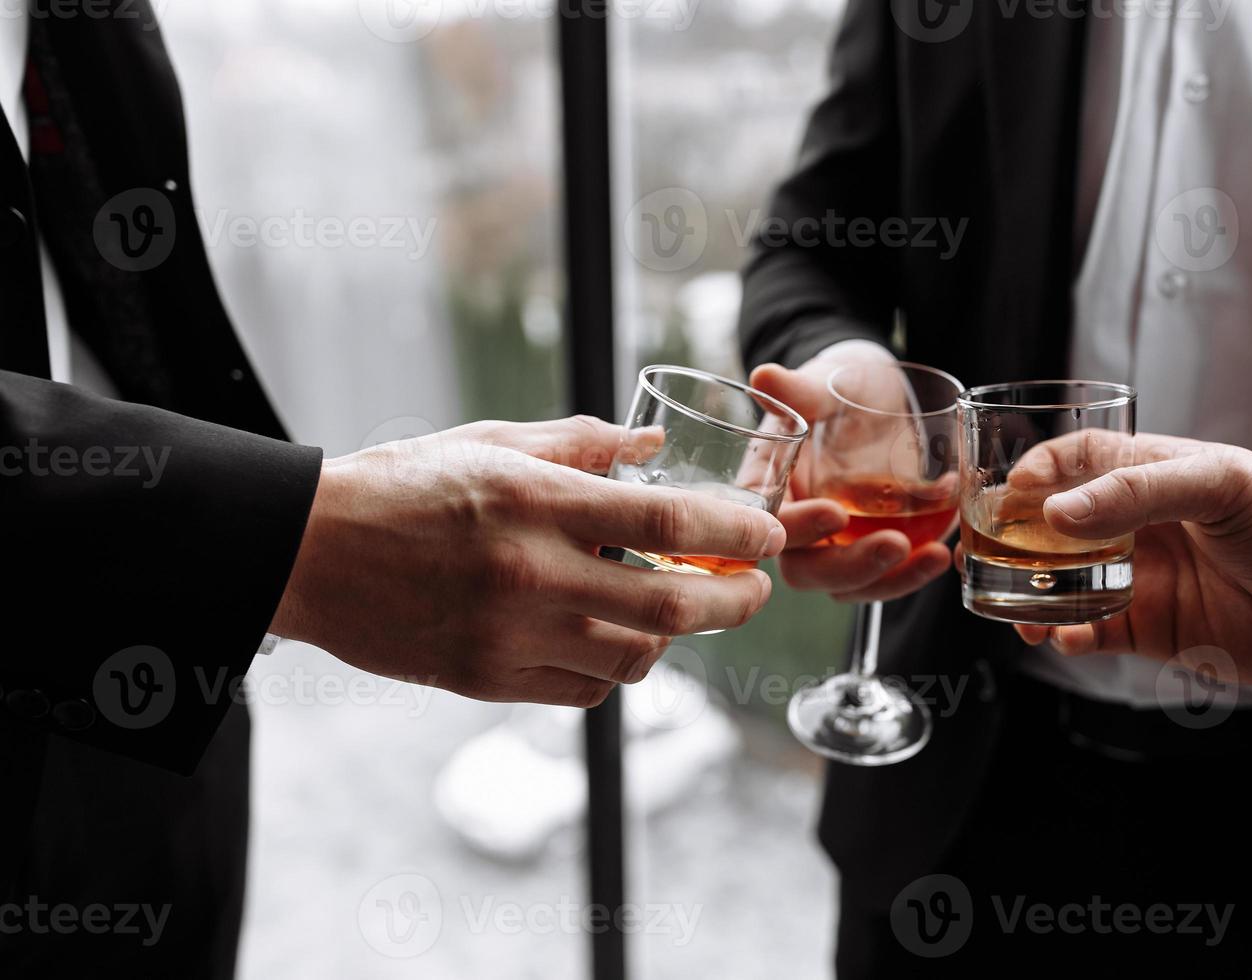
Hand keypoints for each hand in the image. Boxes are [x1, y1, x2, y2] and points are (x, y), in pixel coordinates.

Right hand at [269, 416, 783, 706]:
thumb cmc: (403, 484)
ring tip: (678, 609)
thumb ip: (579, 443)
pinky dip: (616, 668)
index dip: (733, 530)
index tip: (768, 535)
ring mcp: (508, 637)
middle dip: (733, 601)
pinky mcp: (487, 681)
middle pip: (670, 605)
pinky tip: (614, 638)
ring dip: (674, 637)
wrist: (312, 550)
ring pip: (634, 658)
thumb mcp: (491, 441)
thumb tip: (650, 444)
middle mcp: (530, 575)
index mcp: (534, 502)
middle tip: (754, 589)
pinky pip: (584, 690)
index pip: (665, 518)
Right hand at [749, 342, 953, 602]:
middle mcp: (794, 526)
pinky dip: (911, 573)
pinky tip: (942, 552)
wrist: (877, 396)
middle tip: (895, 543)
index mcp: (766, 490)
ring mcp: (831, 545)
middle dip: (851, 566)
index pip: (772, 523)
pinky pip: (882, 577)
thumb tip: (765, 377)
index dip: (800, 527)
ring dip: (890, 580)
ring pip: (848, 584)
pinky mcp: (866, 549)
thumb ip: (797, 389)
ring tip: (934, 556)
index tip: (837, 513)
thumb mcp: (822, 382)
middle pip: (806, 570)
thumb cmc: (839, 386)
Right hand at [995, 433, 1251, 683]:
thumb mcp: (1221, 484)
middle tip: (988, 554)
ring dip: (1030, 595)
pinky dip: (1065, 637)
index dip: (1037, 469)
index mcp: (1152, 474)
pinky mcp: (1149, 629)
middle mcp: (1138, 525)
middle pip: (1053, 526)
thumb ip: (1135, 493)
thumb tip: (1055, 512)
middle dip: (1015, 539)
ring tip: (1015, 608)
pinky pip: (1090, 633)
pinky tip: (1059, 636)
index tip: (1007, 489)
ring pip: (1062, 584)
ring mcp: (1140, 578)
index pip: (1077, 459)